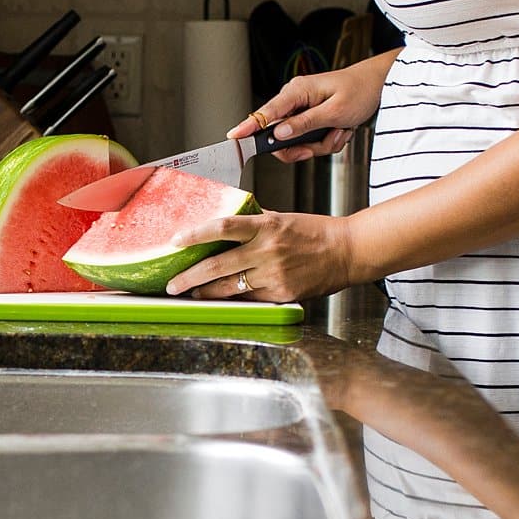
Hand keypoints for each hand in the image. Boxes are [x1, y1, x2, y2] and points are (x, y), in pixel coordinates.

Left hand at [163, 210, 355, 301]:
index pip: (223, 226)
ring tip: (190, 294)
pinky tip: (221, 300)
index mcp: (266, 226)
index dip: (196, 234)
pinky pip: (250, 299)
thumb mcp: (282, 218)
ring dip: (206, 293)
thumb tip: (226, 221)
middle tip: (171, 284)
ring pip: (230, 288)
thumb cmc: (315, 232)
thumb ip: (253, 221)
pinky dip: (233, 299)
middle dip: (190, 278)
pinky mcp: (282, 295)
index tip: (175, 241)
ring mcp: (275, 275)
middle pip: (218, 265)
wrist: (347, 251)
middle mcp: (268, 250)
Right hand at [227, 53, 391, 163]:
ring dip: (321, 144)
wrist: (378, 86)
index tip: (233, 138)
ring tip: (339, 130)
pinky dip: (328, 141)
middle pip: (279, 136)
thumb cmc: (359, 91)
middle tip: (318, 146)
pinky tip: (340, 129)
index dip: (246, 127)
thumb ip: (304, 124)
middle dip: (301, 147)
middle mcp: (294, 101)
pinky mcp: (310, 120)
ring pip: (297, 143)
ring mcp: (302, 111)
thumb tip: (279, 134)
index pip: (264, 113)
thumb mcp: (334, 112)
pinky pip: (310, 141)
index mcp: (296, 92)